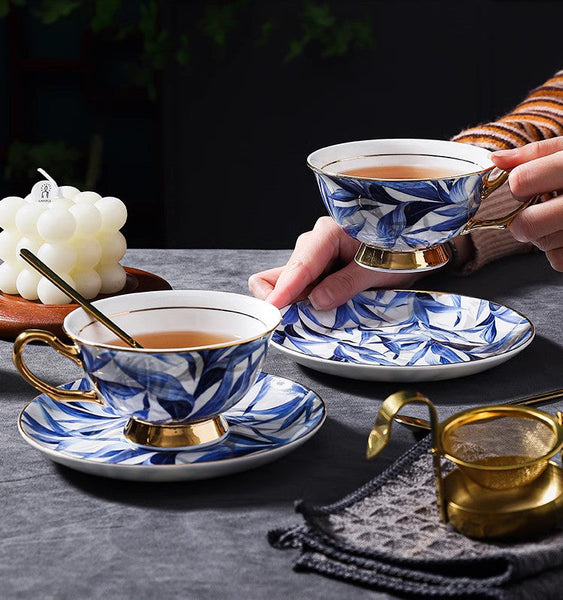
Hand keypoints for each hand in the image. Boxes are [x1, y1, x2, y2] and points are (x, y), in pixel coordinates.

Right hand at [248, 217, 421, 308]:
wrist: (417, 242)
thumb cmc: (401, 248)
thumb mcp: (378, 269)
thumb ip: (346, 284)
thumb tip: (317, 301)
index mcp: (329, 233)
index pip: (299, 265)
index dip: (283, 289)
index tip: (273, 308)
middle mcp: (317, 242)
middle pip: (286, 272)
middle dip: (286, 297)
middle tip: (300, 317)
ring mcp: (317, 256)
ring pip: (292, 281)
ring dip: (300, 301)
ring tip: (330, 308)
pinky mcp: (321, 269)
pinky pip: (304, 285)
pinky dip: (308, 300)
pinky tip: (327, 305)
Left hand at [492, 137, 562, 270]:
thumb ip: (536, 154)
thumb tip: (496, 160)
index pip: (520, 181)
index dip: (518, 184)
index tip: (526, 184)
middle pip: (528, 224)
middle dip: (521, 223)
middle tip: (530, 215)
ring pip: (544, 245)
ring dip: (543, 237)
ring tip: (560, 220)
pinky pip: (560, 261)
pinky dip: (560, 251)